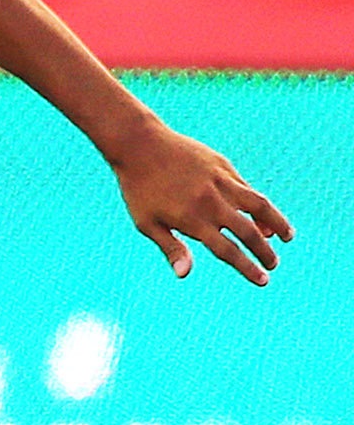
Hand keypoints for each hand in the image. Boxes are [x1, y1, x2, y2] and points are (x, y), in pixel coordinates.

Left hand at [107, 125, 291, 284]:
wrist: (139, 144)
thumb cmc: (138, 188)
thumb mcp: (147, 222)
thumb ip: (171, 247)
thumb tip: (184, 275)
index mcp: (192, 220)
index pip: (228, 251)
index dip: (248, 268)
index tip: (263, 280)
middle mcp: (210, 202)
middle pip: (248, 232)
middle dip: (265, 252)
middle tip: (272, 264)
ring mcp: (219, 182)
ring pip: (259, 206)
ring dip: (277, 223)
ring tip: (287, 237)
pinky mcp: (222, 166)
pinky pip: (247, 188)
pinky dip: (259, 204)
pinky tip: (263, 214)